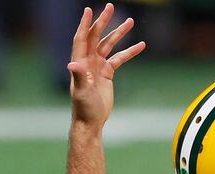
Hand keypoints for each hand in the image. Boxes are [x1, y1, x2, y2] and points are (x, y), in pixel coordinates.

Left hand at [68, 4, 145, 128]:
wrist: (91, 121)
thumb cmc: (84, 108)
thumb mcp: (82, 92)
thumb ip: (79, 77)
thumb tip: (73, 65)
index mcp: (80, 62)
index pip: (82, 38)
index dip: (85, 24)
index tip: (90, 10)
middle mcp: (87, 60)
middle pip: (96, 36)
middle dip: (104, 22)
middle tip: (111, 7)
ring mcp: (98, 66)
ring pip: (109, 45)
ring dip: (119, 33)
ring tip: (131, 21)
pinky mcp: (107, 73)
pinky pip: (120, 58)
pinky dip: (130, 52)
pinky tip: (141, 45)